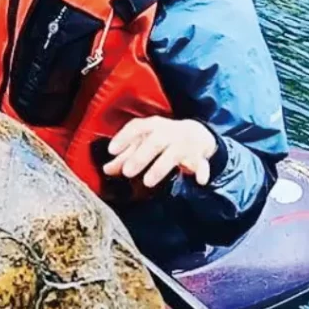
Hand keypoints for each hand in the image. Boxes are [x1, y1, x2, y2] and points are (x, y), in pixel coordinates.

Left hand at [102, 116, 217, 187]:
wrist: (198, 134)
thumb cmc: (164, 139)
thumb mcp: (144, 143)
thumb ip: (125, 156)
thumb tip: (106, 169)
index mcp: (153, 126)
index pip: (137, 127)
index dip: (123, 137)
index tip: (111, 150)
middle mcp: (169, 132)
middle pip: (154, 142)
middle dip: (140, 157)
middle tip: (127, 172)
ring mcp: (185, 143)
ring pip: (173, 154)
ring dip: (161, 167)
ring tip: (148, 182)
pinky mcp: (199, 156)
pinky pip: (202, 163)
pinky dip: (201, 171)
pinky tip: (199, 181)